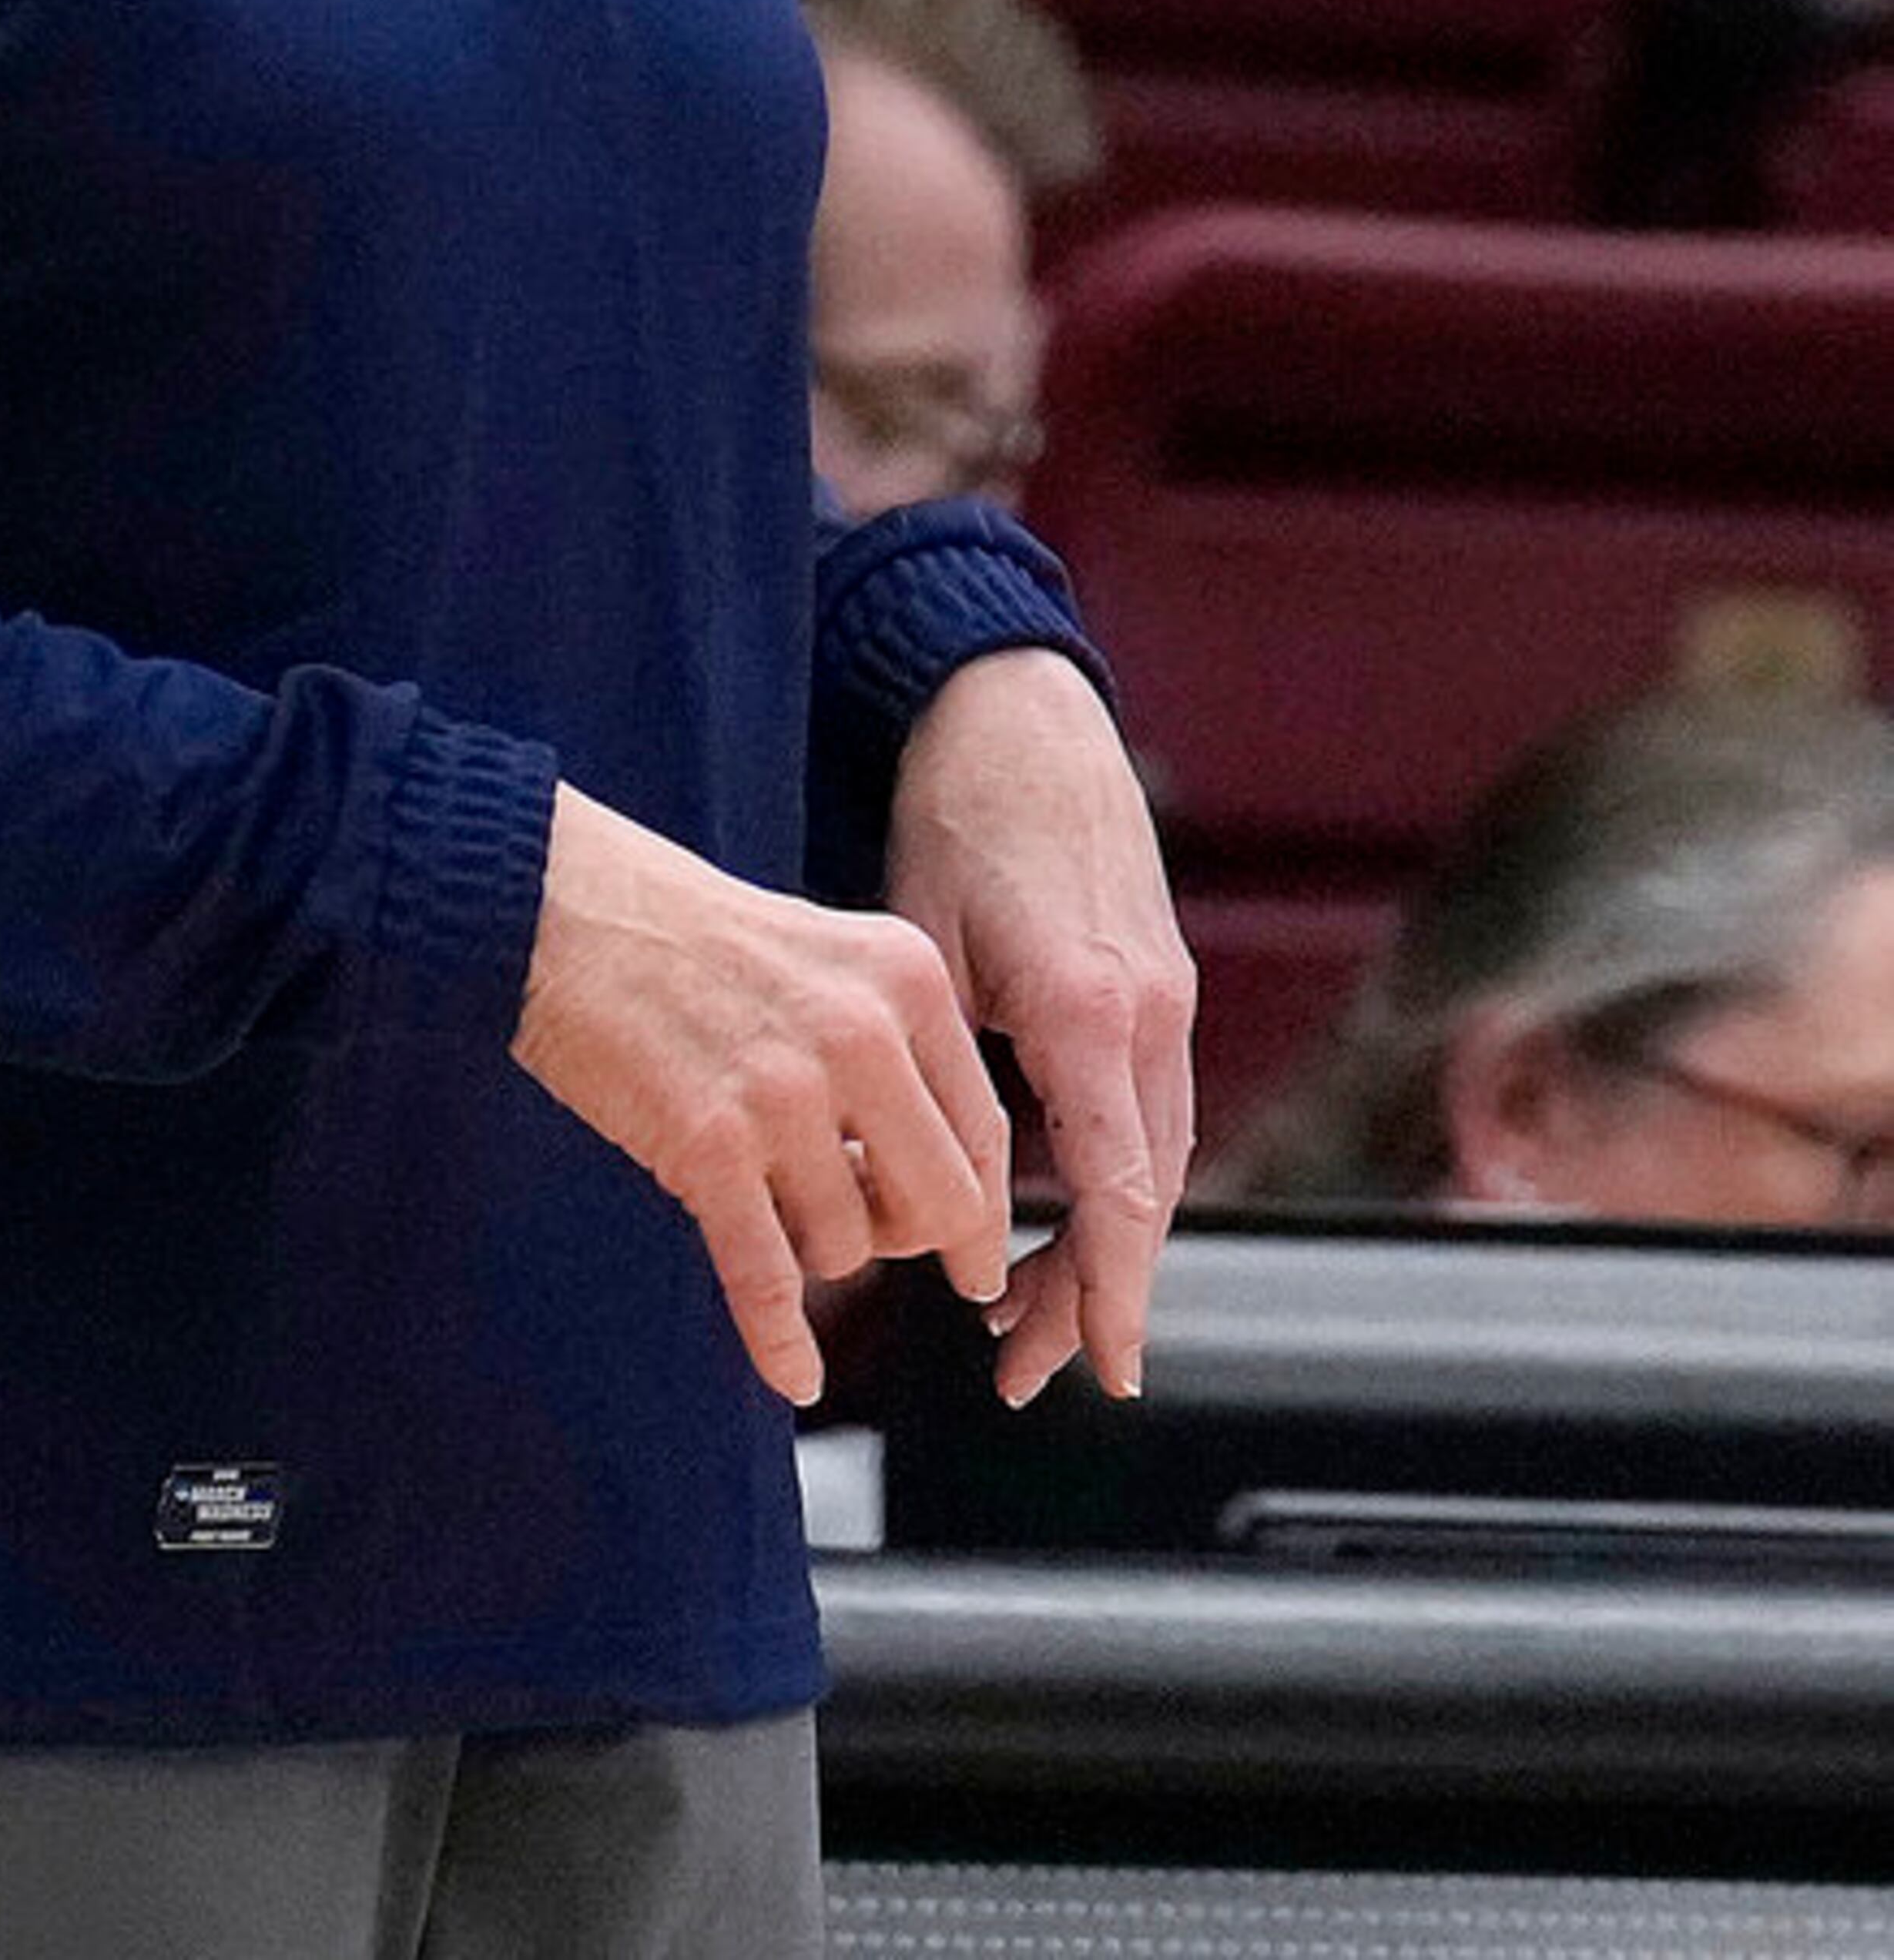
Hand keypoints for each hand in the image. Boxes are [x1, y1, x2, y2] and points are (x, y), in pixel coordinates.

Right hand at [512, 781, 1012, 1407]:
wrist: (564, 903)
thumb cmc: (692, 934)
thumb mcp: (828, 956)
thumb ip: (894, 1050)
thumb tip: (939, 1190)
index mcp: (905, 978)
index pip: (984, 1131)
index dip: (980, 1210)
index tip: (971, 1258)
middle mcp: (862, 1033)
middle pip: (943, 1204)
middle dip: (915, 1244)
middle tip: (882, 1249)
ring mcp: (784, 1091)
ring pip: (849, 1246)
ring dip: (817, 1253)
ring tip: (770, 1202)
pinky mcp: (707, 1143)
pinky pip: (767, 1278)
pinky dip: (782, 1341)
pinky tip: (794, 1374)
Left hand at [882, 650, 1194, 1411]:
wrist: (1022, 711)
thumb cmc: (958, 815)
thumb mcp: (923, 940)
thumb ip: (939, 1063)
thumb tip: (921, 1184)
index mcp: (1087, 1009)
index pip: (1120, 1189)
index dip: (1112, 1291)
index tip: (1101, 1373)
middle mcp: (1146, 1012)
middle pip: (1145, 1195)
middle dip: (1092, 1293)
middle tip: (1020, 1372)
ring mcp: (1163, 996)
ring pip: (1151, 1158)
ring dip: (1099, 1243)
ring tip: (1017, 1314)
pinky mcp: (1155, 982)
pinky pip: (1143, 1108)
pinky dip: (1106, 1176)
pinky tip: (1043, 1212)